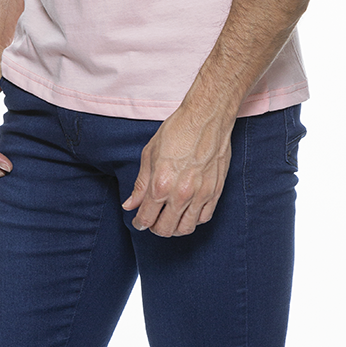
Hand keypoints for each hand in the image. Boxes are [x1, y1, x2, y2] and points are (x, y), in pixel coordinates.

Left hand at [121, 104, 233, 236]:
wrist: (206, 117)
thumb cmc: (177, 130)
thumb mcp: (150, 153)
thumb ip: (141, 184)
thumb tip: (130, 205)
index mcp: (161, 184)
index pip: (147, 218)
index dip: (140, 223)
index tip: (139, 221)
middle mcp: (181, 194)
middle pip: (165, 229)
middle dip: (155, 228)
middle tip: (153, 220)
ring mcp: (200, 194)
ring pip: (185, 228)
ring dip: (174, 228)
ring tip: (169, 218)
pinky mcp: (215, 191)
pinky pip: (204, 218)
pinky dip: (193, 220)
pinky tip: (187, 212)